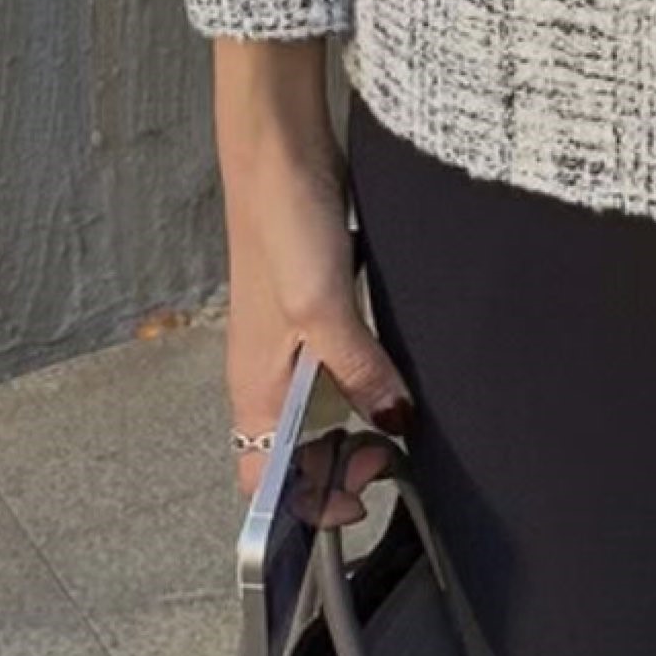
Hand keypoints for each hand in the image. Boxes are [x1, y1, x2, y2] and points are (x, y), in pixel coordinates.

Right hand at [215, 41, 412, 522]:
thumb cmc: (285, 227)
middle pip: (294, 455)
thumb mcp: (323, 308)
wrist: (281, 148)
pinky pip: (336, 367)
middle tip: (394, 453)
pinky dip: (363, 382)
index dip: (307, 507)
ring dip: (356, 426)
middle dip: (339, 470)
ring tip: (402, 419)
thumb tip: (396, 422)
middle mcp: (266, 374)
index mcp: (253, 389)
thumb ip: (357, 371)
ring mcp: (292, 340)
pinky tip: (397, 372)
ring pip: (319, 410)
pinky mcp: (318, 307)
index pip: (262, 484)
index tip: (364, 495)